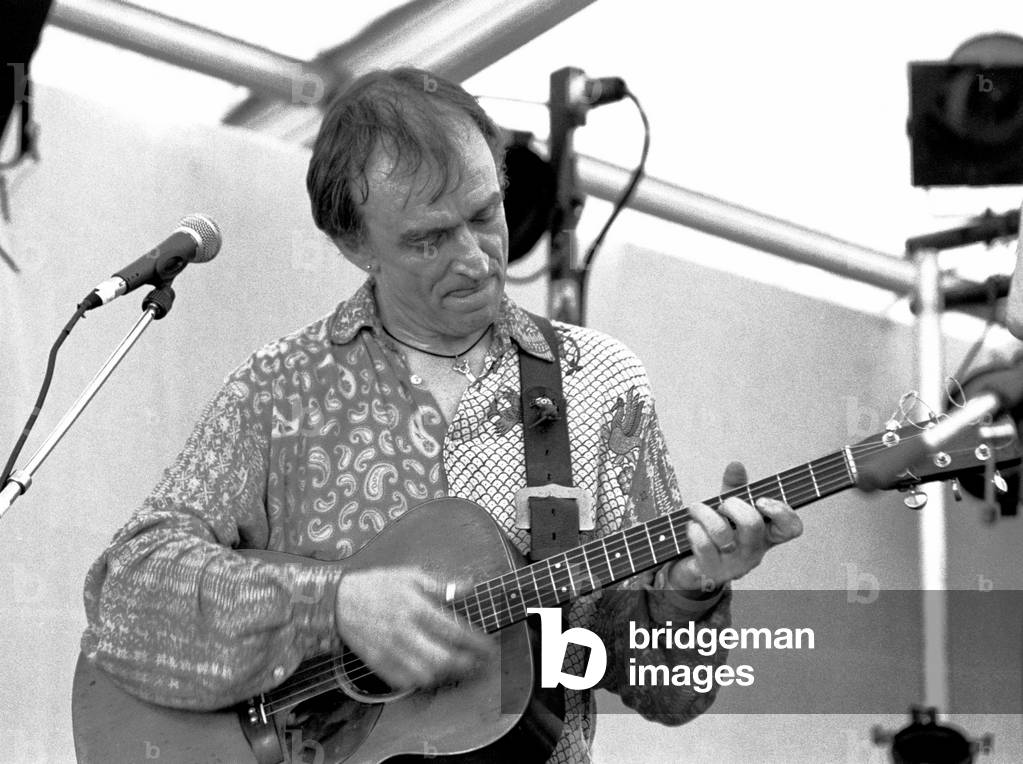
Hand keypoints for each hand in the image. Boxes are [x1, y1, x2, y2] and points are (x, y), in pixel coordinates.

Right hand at [333, 567, 492, 690]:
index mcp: (415, 608)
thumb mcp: (410, 575)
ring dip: (447, 675)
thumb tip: (470, 586)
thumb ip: (441, 584)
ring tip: (459, 668)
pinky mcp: (379, 665)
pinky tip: (433, 673)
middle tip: (480, 663)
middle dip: (467, 664)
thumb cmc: (377, 585)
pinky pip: (405, 682)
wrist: (338, 603)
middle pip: (443, 659)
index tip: (489, 646)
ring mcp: (391, 652)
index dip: (476, 642)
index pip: (454, 631)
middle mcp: (405, 633)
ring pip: (426, 675)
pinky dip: (423, 681)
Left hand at [665, 461, 802, 591]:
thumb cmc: (714, 534)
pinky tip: (691, 528)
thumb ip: (733, 486)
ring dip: (703, 513)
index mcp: (765, 535)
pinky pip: (702, 543)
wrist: (691, 566)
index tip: (761, 500)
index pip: (791, 528)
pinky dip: (692, 528)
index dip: (782, 512)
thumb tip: (736, 465)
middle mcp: (754, 552)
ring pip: (721, 532)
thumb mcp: (726, 507)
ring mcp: (733, 565)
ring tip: (696, 510)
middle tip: (721, 504)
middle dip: (731, 505)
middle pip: (752, 523)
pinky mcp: (711, 572)